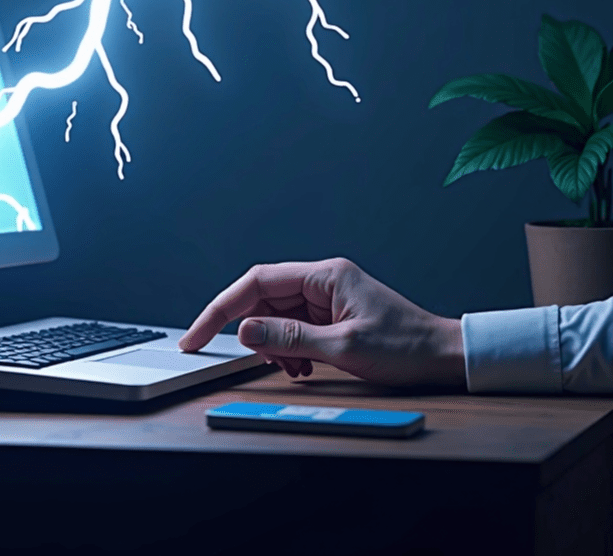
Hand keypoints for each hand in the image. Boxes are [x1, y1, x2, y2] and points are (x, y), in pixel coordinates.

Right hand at [179, 258, 464, 387]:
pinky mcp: (332, 315)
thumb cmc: (406, 347)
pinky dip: (290, 350)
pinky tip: (304, 367)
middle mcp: (322, 280)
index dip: (221, 308)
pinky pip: (295, 329)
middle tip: (246, 359)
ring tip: (292, 368)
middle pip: (263, 300)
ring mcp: (327, 297)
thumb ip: (289, 339)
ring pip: (277, 317)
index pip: (256, 283)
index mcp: (324, 275)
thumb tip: (243, 330)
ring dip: (274, 345)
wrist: (447, 357)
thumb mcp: (343, 347)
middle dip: (251, 331)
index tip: (197, 334)